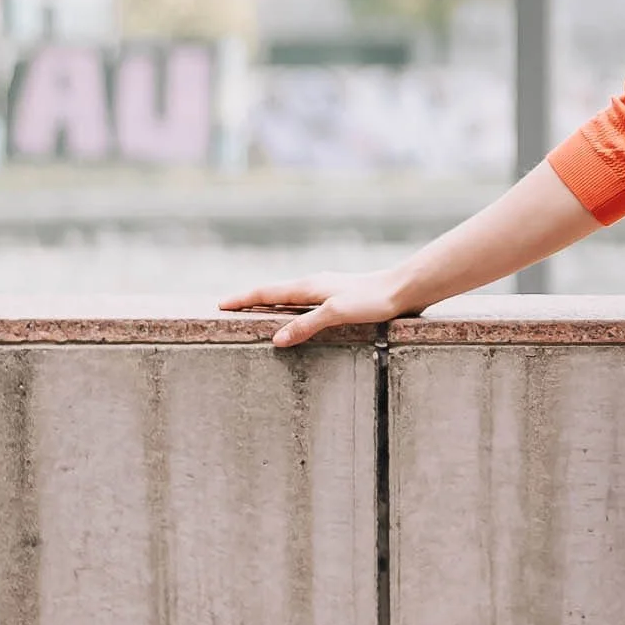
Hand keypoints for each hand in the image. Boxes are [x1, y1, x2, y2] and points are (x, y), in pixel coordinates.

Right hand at [218, 269, 409, 349]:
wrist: (403, 289)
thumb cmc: (372, 300)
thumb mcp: (337, 313)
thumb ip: (307, 325)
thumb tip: (276, 340)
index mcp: (308, 286)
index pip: (266, 292)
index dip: (242, 299)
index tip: (220, 304)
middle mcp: (313, 284)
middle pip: (273, 292)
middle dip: (250, 300)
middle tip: (229, 308)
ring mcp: (326, 289)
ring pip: (289, 295)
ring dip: (269, 303)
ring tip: (254, 312)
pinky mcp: (339, 296)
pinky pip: (303, 301)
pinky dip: (289, 307)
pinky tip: (296, 314)